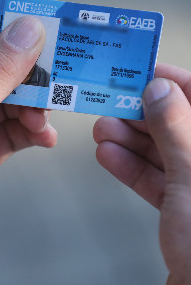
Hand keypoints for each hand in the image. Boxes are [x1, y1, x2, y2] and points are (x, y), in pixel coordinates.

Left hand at [0, 16, 56, 284]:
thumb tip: (29, 27)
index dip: (6, 35)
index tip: (45, 44)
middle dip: (24, 77)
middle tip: (54, 88)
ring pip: (2, 100)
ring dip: (29, 108)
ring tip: (45, 123)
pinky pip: (5, 131)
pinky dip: (26, 132)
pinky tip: (45, 139)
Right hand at [93, 63, 190, 284]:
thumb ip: (176, 129)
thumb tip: (159, 88)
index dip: (175, 83)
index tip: (142, 71)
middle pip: (179, 127)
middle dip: (143, 115)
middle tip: (111, 103)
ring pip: (164, 154)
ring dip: (130, 141)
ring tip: (101, 129)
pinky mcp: (184, 212)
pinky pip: (155, 181)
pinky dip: (130, 168)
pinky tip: (107, 156)